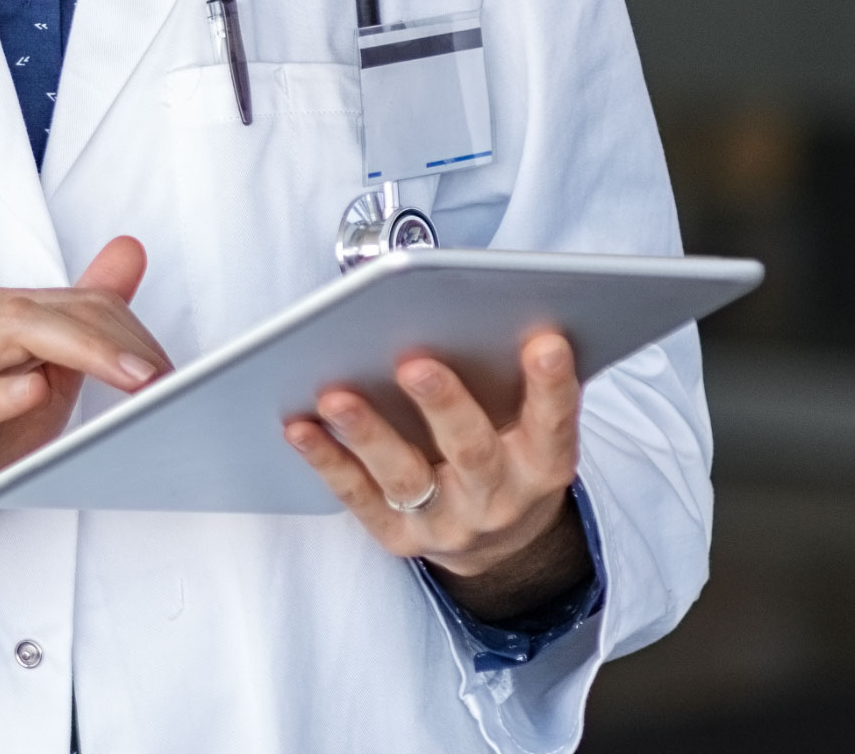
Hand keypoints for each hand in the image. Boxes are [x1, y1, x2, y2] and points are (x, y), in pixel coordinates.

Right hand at [0, 237, 168, 619]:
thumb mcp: (44, 380)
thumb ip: (83, 324)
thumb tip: (129, 254)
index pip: (76, 303)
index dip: (132, 332)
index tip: (172, 372)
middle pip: (49, 311)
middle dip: (116, 338)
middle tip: (163, 376)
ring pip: (10, 333)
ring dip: (80, 350)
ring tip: (129, 379)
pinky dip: (3, 392)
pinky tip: (35, 391)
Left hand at [283, 332, 592, 620]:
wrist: (500, 544)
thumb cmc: (509, 456)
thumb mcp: (532, 429)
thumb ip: (516, 384)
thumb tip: (478, 312)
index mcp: (544, 465)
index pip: (554, 424)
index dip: (551, 386)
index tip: (545, 343)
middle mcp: (499, 499)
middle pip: (472, 451)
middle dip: (444, 405)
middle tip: (415, 364)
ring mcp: (448, 523)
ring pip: (405, 477)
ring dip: (368, 433)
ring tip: (336, 396)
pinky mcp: (400, 536)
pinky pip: (359, 497)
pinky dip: (328, 461)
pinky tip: (300, 427)